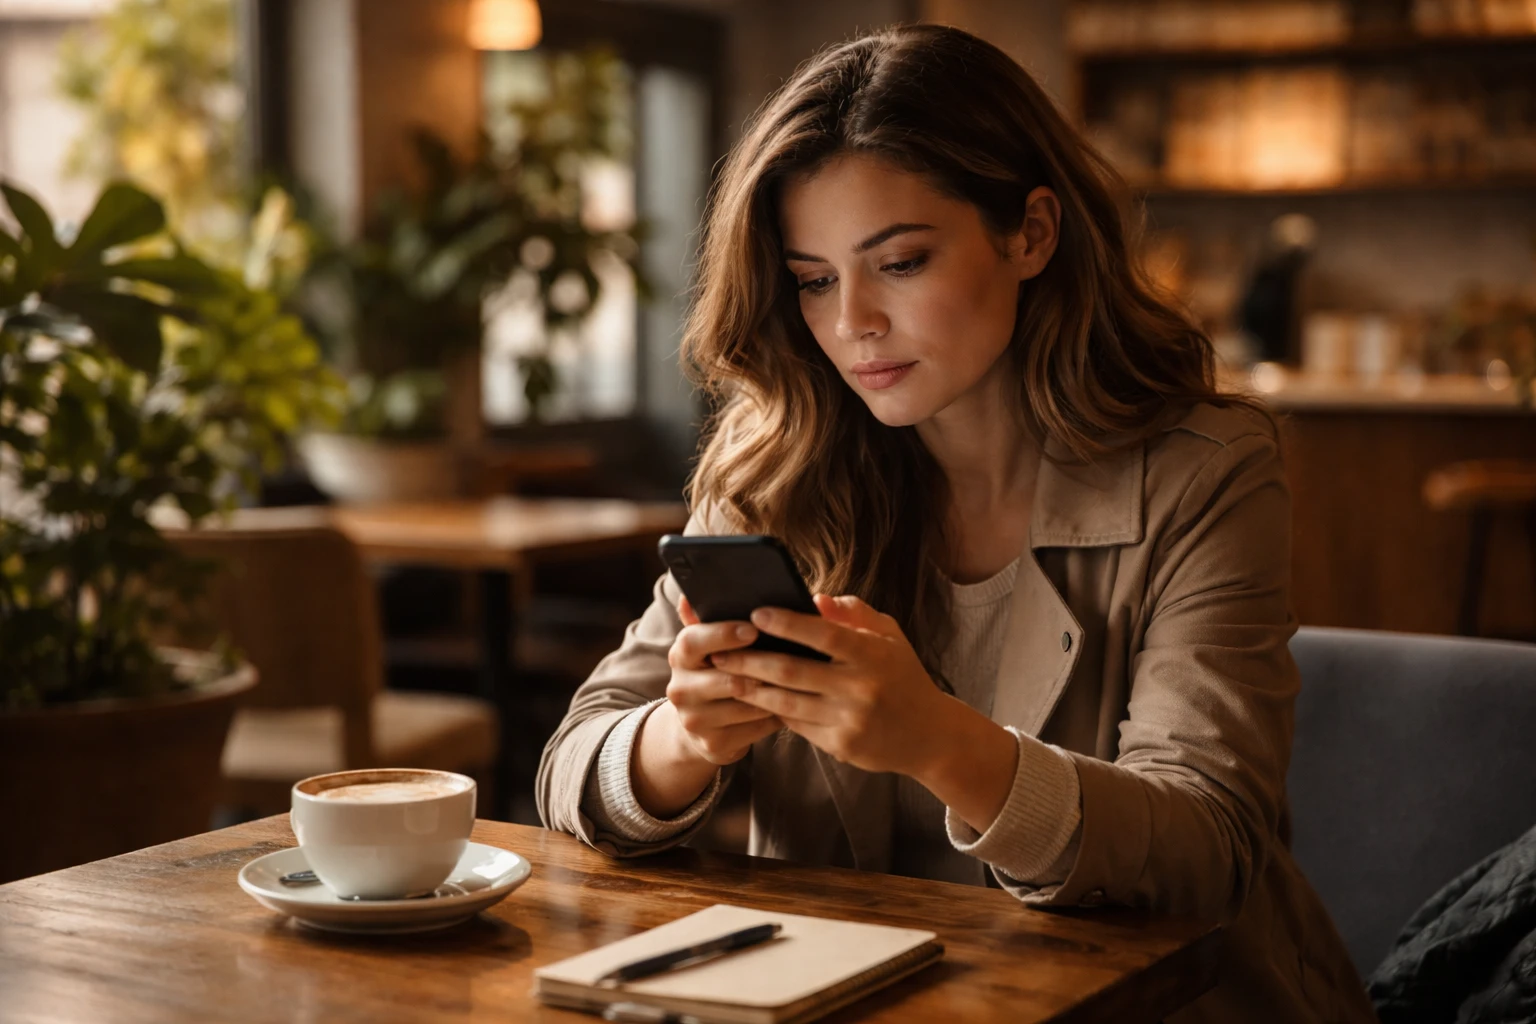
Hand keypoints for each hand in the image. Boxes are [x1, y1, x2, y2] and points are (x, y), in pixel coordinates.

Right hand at [662, 596, 782, 766]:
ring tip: (801, 682)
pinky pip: (754, 728)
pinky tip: (795, 707)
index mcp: (680, 656)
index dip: (723, 635)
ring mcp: (694, 720)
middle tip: (788, 660)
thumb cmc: (717, 672)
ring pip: (743, 705)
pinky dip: (776, 717)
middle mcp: (679, 689)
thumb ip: (705, 620)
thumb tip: (688, 597)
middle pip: (722, 677)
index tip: (753, 629)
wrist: (702, 726)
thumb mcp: (709, 646)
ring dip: (774, 694)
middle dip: (758, 669)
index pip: (693, 641)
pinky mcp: (713, 745)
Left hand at [709, 595, 950, 775]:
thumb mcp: (889, 637)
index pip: (824, 634)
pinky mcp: (840, 746)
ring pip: (786, 702)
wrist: (929, 736)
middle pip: (793, 671)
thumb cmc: (903, 676)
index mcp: (873, 655)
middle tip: (720, 649)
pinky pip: (797, 724)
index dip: (787, 623)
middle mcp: (861, 688)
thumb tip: (815, 597)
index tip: (756, 613)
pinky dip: (771, 709)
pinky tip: (751, 697)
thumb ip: (854, 613)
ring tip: (725, 674)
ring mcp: (849, 721)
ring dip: (751, 688)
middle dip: (751, 659)